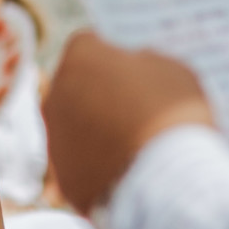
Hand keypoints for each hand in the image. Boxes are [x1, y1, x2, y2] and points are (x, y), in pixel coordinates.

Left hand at [44, 32, 212, 210]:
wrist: (166, 184)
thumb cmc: (173, 117)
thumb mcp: (173, 72)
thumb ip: (146, 63)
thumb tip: (136, 66)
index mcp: (80, 57)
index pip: (90, 44)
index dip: (113, 54)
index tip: (132, 65)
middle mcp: (56, 93)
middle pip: (78, 85)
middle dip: (101, 91)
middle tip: (135, 104)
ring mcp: (54, 137)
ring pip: (75, 125)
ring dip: (97, 128)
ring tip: (137, 141)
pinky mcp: (63, 175)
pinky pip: (81, 162)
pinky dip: (99, 163)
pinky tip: (129, 169)